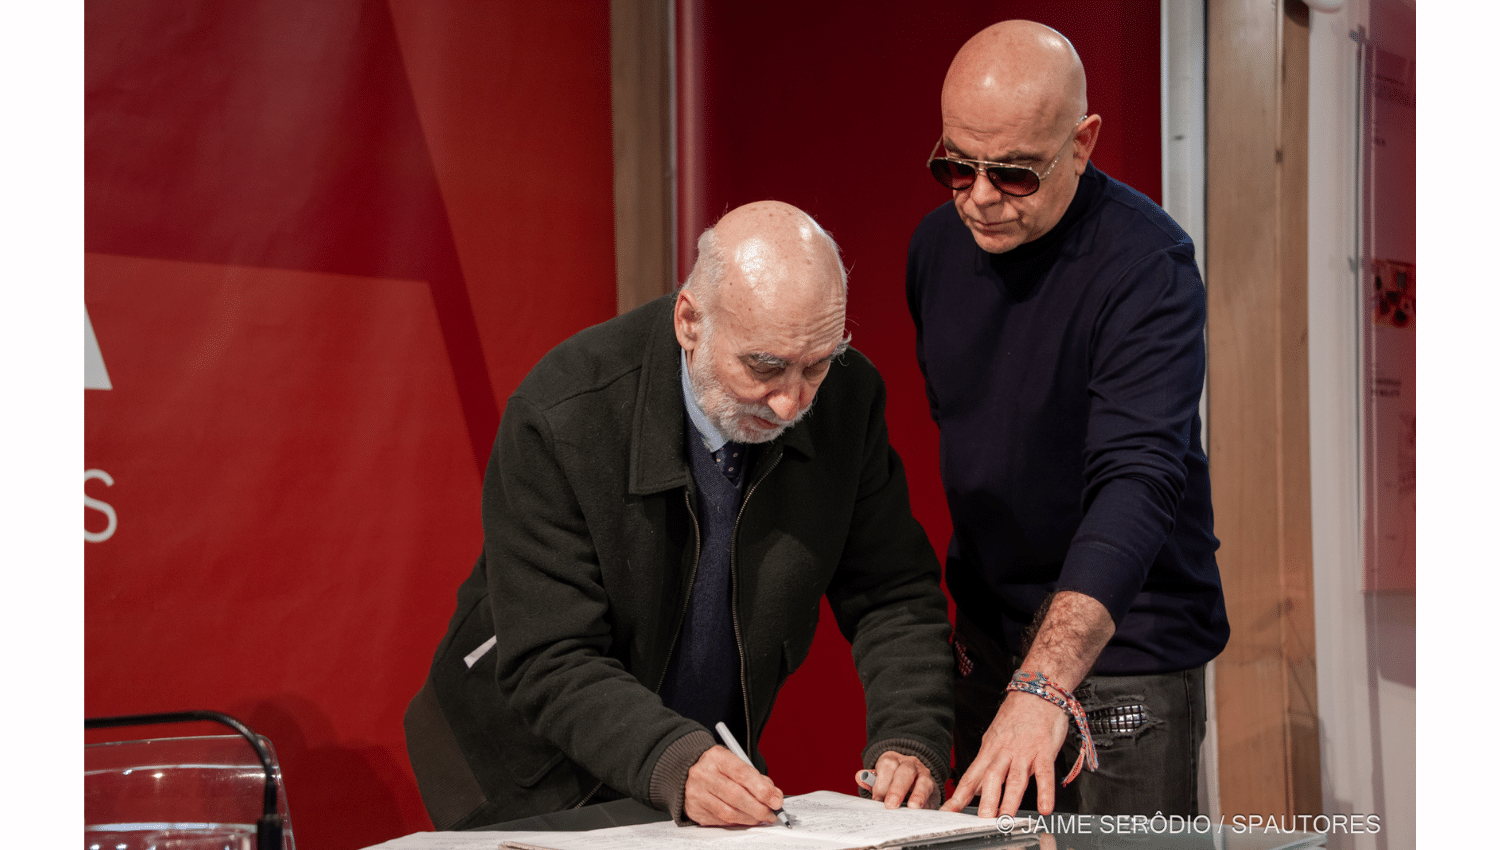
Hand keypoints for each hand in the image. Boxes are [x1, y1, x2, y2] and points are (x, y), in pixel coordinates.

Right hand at [683, 745, 784, 826]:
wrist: (689, 772)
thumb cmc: (718, 769)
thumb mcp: (736, 764)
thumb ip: (757, 779)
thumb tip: (775, 797)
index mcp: (717, 757)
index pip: (742, 773)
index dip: (762, 789)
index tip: (776, 800)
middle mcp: (703, 774)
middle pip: (735, 795)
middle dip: (758, 808)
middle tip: (771, 814)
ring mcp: (696, 793)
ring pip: (728, 812)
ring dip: (749, 818)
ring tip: (761, 818)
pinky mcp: (694, 809)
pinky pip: (720, 821)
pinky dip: (736, 822)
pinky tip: (744, 818)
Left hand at [853, 751, 937, 809]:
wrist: (914, 778)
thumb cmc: (891, 780)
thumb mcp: (879, 777)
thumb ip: (870, 779)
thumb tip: (860, 776)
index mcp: (893, 759)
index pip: (887, 765)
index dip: (881, 782)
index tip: (877, 799)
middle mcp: (910, 764)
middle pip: (905, 772)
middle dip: (897, 789)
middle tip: (890, 805)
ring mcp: (925, 775)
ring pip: (923, 781)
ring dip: (918, 795)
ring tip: (913, 807)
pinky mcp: (934, 789)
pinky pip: (933, 795)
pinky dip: (928, 804)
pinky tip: (922, 812)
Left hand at [940, 691, 1068, 816]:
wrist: (1037, 691)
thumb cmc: (1017, 715)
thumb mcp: (994, 738)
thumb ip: (986, 765)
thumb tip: (975, 789)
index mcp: (990, 749)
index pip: (971, 776)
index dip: (959, 794)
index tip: (949, 811)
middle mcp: (1004, 751)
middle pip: (992, 777)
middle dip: (986, 799)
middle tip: (982, 818)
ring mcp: (1024, 751)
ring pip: (1015, 777)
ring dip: (1010, 799)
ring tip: (1005, 817)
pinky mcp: (1044, 750)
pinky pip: (1045, 773)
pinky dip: (1045, 791)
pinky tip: (1044, 807)